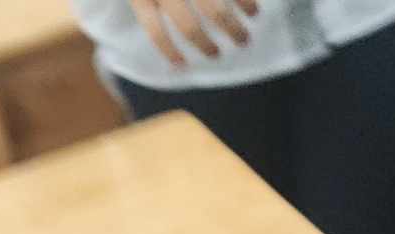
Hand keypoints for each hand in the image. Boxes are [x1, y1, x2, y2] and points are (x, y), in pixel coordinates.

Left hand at [128, 0, 257, 65]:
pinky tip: (255, 12)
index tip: (180, 66)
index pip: (154, 30)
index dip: (168, 51)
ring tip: (243, 40)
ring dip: (233, 29)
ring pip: (215, 11)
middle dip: (206, 45)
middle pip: (189, 27)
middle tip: (215, 55)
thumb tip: (140, 30)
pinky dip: (246, 4)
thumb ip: (144, 1)